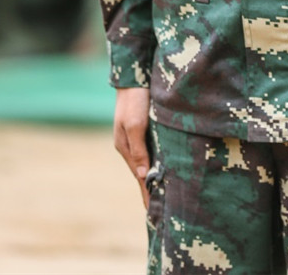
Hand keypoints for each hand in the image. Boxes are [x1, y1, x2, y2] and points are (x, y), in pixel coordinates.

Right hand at [114, 86, 150, 206]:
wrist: (135, 73)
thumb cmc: (135, 99)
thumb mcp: (135, 125)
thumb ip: (138, 150)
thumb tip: (142, 176)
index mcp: (124, 147)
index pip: (138, 177)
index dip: (146, 194)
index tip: (154, 214)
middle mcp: (129, 144)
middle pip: (141, 171)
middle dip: (149, 189)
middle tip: (161, 211)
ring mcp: (136, 135)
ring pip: (147, 161)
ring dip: (153, 175)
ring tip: (162, 193)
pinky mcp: (144, 126)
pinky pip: (151, 149)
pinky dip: (156, 160)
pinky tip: (162, 165)